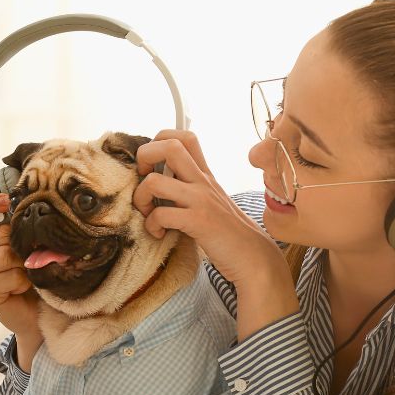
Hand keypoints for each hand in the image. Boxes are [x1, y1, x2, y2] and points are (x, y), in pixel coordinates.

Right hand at [0, 192, 40, 339]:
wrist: (37, 309)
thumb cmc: (35, 273)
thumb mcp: (31, 246)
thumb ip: (25, 230)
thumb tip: (33, 220)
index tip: (6, 202)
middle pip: (0, 234)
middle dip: (23, 245)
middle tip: (31, 259)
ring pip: (5, 255)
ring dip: (25, 266)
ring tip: (27, 274)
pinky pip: (11, 276)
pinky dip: (24, 282)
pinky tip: (22, 288)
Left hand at [131, 129, 288, 289]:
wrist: (253, 257)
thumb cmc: (229, 233)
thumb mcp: (212, 201)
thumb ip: (193, 188)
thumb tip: (162, 182)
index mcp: (205, 175)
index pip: (184, 137)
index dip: (159, 141)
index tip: (152, 165)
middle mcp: (203, 181)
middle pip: (169, 146)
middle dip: (144, 156)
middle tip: (142, 179)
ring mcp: (201, 200)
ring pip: (155, 181)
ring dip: (141, 197)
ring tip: (148, 213)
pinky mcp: (199, 221)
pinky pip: (161, 215)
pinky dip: (151, 225)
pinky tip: (159, 233)